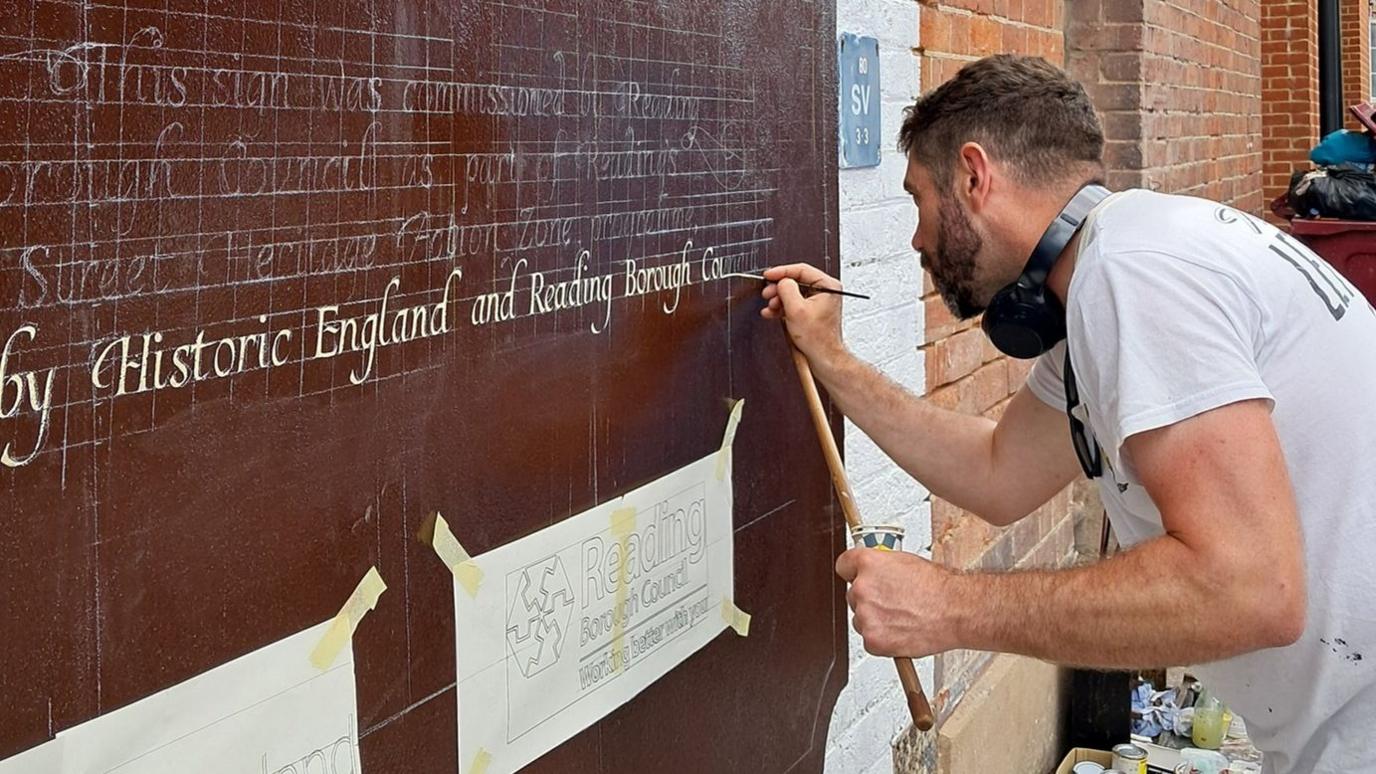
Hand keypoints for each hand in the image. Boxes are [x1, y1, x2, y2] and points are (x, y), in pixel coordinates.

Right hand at [759, 263, 846, 368]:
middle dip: (778, 288)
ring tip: (770, 307)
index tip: (768, 274)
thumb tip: (781, 281)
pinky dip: (782, 307)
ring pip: (793, 293)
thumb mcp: (797, 310)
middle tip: (767, 293)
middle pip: (796, 281)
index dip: (782, 271)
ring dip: (778, 299)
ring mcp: (818, 301)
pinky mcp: (812, 311)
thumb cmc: (818, 338)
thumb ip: (787, 290)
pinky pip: (794, 303)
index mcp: (828, 286)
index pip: (801, 270)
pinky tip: (772, 312)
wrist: (823, 357)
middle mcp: (825, 291)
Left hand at [836, 547, 961, 657]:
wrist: (957, 611)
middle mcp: (862, 588)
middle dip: (870, 599)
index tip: (858, 577)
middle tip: (894, 602)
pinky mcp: (873, 639)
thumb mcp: (905, 562)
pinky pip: (870, 639)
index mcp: (868, 563)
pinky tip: (902, 630)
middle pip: (853, 595)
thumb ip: (881, 567)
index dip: (853, 572)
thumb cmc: (939, 587)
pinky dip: (883, 639)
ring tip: (903, 616)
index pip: (844, 566)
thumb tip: (873, 571)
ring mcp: (865, 615)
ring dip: (876, 620)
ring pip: (861, 618)